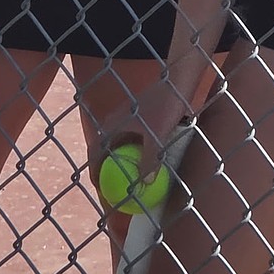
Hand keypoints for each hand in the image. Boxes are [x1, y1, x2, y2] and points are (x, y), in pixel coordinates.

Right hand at [90, 76, 193, 201]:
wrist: (177, 81)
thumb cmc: (167, 105)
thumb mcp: (158, 135)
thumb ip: (150, 159)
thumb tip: (145, 183)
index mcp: (112, 125)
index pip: (96, 155)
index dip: (95, 175)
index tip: (102, 192)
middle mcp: (114, 122)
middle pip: (104, 152)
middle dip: (106, 172)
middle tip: (113, 192)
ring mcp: (125, 120)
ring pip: (116, 147)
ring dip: (118, 164)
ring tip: (127, 183)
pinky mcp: (137, 119)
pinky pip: (128, 142)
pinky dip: (131, 155)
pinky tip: (145, 166)